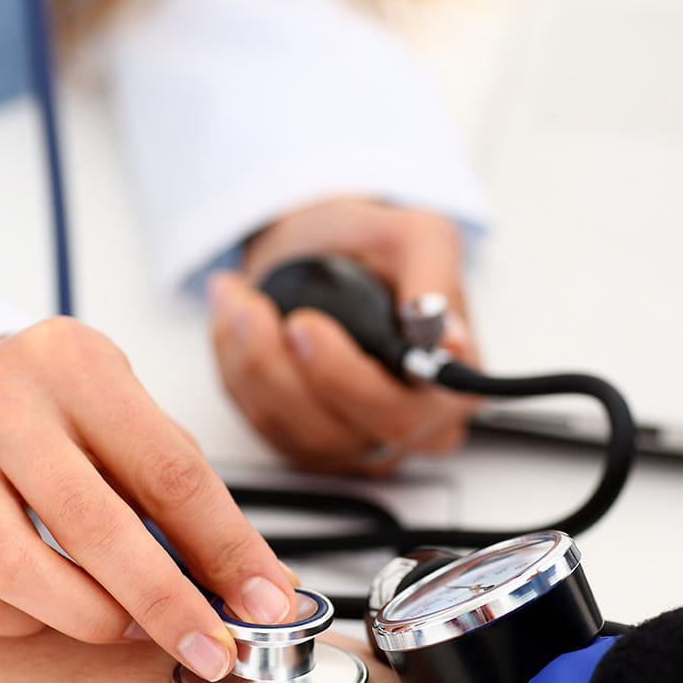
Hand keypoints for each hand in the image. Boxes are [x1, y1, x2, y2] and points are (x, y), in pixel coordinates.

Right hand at [0, 316, 297, 681]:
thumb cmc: (66, 418)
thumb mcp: (136, 428)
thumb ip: (194, 505)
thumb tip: (264, 594)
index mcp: (76, 362)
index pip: (168, 470)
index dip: (225, 550)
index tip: (264, 607)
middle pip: (93, 525)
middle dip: (164, 604)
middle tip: (210, 652)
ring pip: (17, 574)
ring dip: (91, 620)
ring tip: (128, 626)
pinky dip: (25, 624)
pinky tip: (51, 606)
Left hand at [210, 198, 480, 475]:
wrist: (329, 256)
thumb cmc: (376, 250)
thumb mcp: (418, 236)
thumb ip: (433, 279)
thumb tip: (446, 338)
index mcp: (450, 392)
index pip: (399, 412)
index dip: (346, 379)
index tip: (304, 324)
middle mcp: (407, 431)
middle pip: (335, 431)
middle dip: (279, 368)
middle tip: (254, 309)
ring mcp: (353, 445)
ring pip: (287, 430)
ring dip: (247, 361)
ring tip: (237, 299)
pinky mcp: (305, 446)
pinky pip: (257, 422)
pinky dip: (234, 370)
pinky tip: (233, 325)